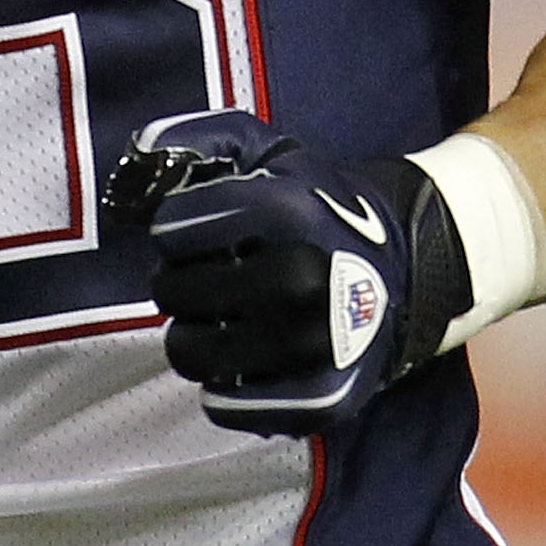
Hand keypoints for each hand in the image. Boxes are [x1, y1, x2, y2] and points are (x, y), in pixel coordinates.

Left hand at [105, 110, 472, 436]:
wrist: (402, 266)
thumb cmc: (317, 205)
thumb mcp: (266, 151)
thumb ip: (199, 137)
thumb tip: (143, 150)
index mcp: (290, 211)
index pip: (173, 227)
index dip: (173, 228)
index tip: (195, 230)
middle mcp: (305, 277)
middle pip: (176, 292)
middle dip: (177, 282)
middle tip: (206, 278)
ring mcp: (317, 343)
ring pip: (195, 352)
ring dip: (192, 337)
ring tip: (219, 321)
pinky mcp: (325, 397)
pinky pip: (232, 407)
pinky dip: (224, 390)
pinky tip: (242, 363)